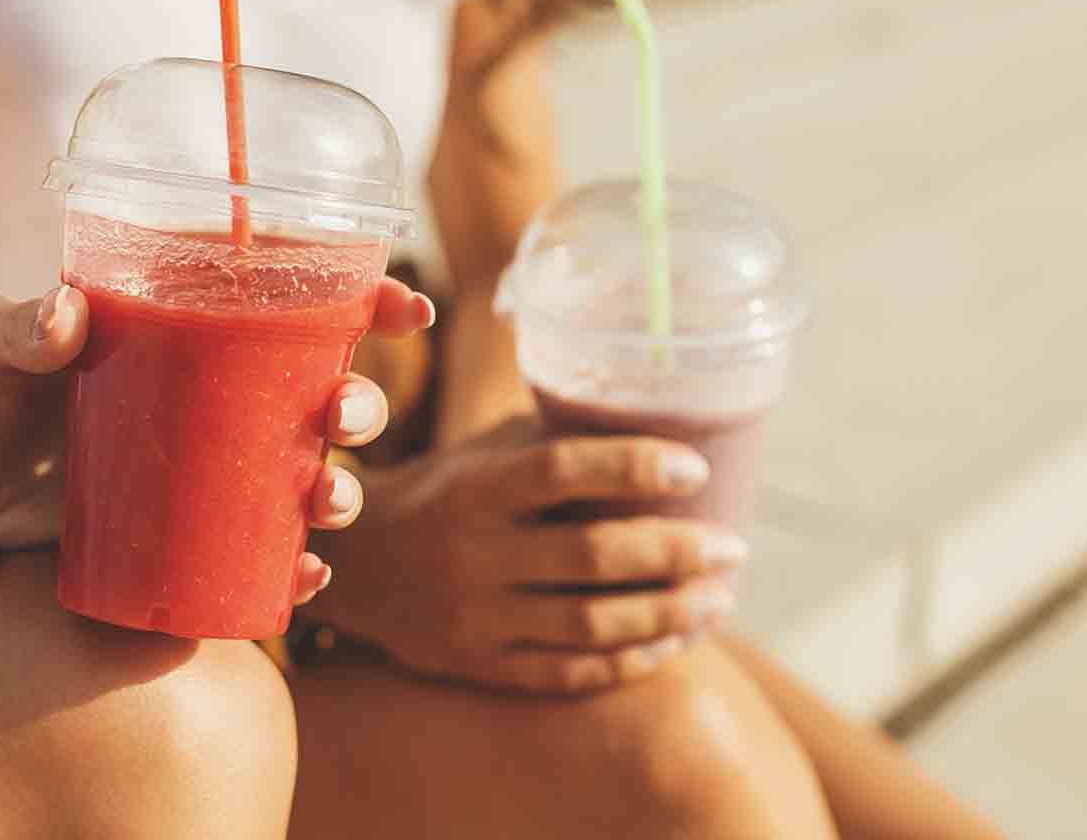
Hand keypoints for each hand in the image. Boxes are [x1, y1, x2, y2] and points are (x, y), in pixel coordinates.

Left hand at [0, 280, 433, 607]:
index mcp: (185, 330)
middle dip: (360, 408)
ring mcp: (200, 474)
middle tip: (340, 420)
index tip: (406, 308)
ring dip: (338, 491)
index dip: (365, 302)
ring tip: (322, 502)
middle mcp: (211, 399)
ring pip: (304, 480)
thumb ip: (11, 327)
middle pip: (320, 396)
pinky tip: (300, 581)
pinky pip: (256, 559)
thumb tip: (63, 314)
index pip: (293, 305)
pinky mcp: (180, 539)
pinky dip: (291, 573)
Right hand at [309, 416, 747, 693]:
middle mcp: (473, 552)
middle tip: (732, 547)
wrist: (354, 565)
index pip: (564, 469)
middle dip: (676, 552)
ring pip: (591, 623)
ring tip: (719, 599)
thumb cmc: (441, 492)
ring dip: (668, 613)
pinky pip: (568, 671)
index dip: (635, 467)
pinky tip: (674, 642)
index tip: (695, 470)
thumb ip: (550, 442)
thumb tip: (651, 414)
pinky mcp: (479, 666)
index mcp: (476, 486)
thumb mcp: (479, 455)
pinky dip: (629, 659)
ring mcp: (475, 616)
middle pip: (593, 555)